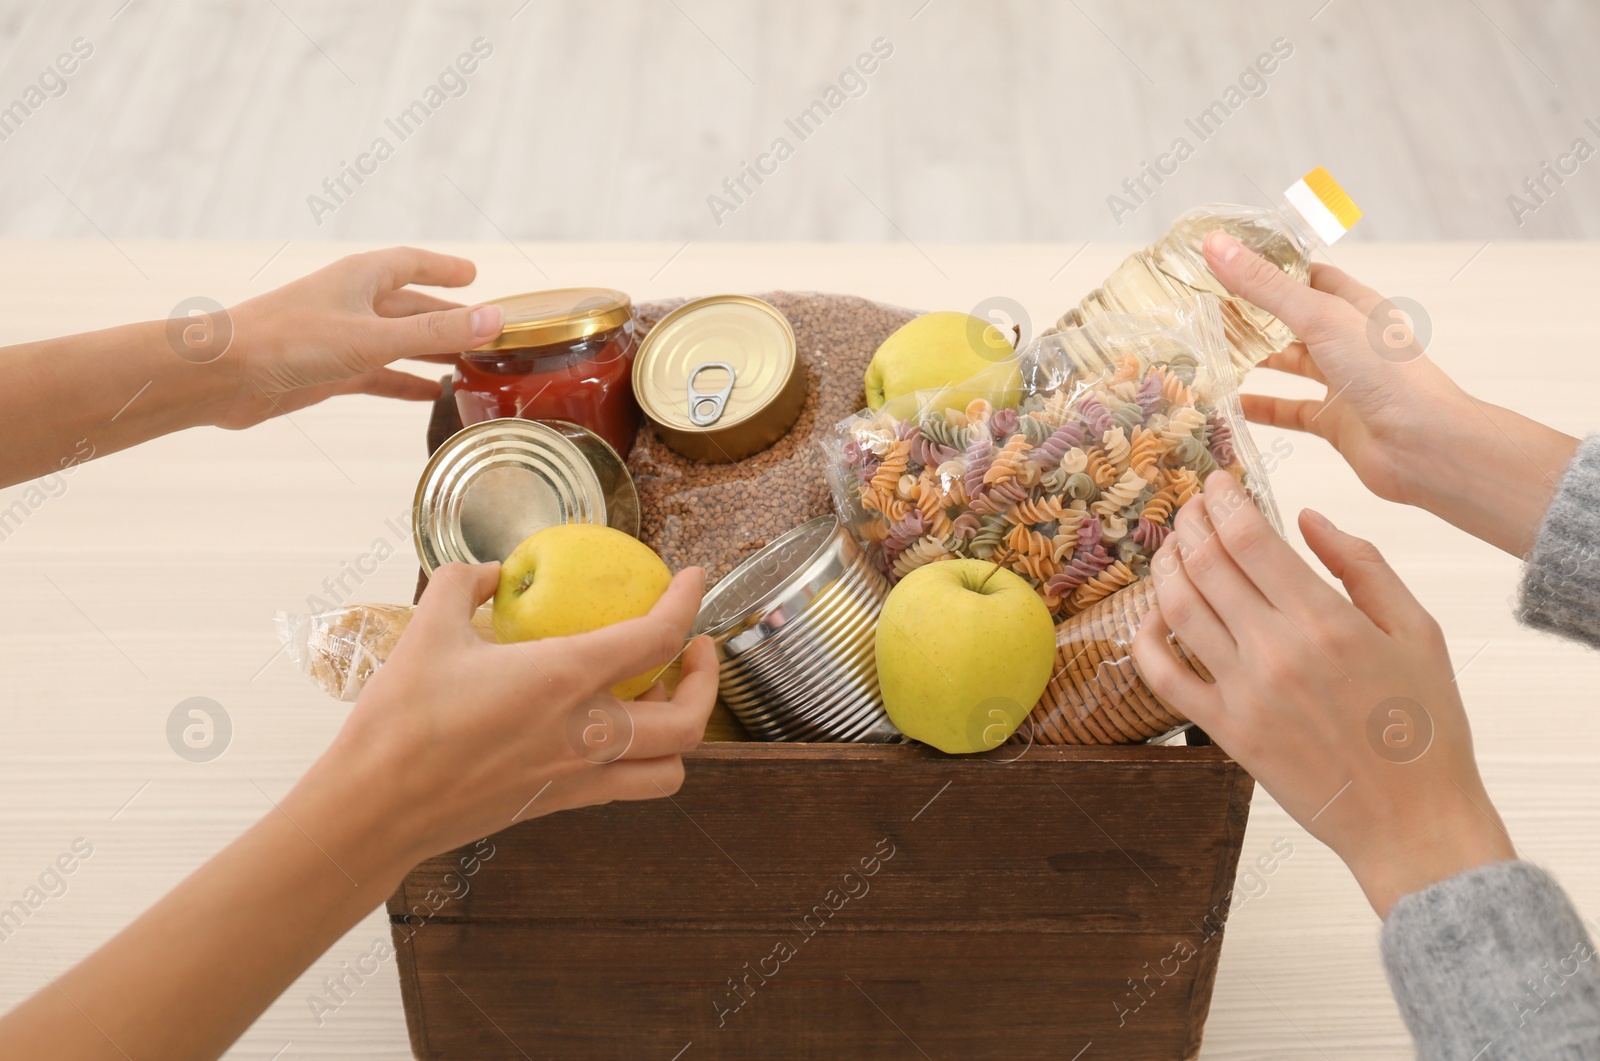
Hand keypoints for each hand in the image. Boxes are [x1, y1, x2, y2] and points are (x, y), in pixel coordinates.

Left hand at [210, 247, 504, 428]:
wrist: (224, 375)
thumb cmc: (289, 341)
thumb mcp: (373, 337)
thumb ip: (435, 331)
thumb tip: (493, 320)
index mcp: (361, 278)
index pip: (413, 263)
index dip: (444, 268)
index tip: (475, 276)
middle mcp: (352, 303)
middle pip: (411, 305)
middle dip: (447, 317)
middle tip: (485, 330)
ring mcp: (341, 338)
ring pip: (398, 342)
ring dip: (431, 352)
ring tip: (468, 366)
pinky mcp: (329, 371)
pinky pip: (379, 374)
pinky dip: (404, 383)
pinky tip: (428, 395)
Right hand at [322, 561, 718, 864]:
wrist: (376, 806)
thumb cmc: (401, 716)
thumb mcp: (429, 626)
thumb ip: (467, 583)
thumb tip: (495, 571)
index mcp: (564, 678)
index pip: (657, 637)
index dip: (687, 603)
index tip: (692, 580)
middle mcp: (587, 733)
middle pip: (688, 719)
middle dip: (707, 679)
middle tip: (694, 647)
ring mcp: (579, 776)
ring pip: (671, 767)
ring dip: (682, 730)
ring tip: (659, 697)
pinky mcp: (561, 804)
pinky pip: (628, 786)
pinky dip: (642, 759)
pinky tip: (611, 730)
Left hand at [1130, 471, 1515, 917]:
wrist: (1413, 822)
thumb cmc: (1425, 726)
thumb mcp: (1418, 631)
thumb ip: (1361, 565)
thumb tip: (1307, 518)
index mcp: (1326, 619)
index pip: (1248, 537)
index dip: (1222, 499)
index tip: (1217, 481)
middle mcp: (1275, 651)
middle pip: (1205, 563)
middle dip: (1191, 522)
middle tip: (1192, 505)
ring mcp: (1242, 693)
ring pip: (1177, 609)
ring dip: (1166, 567)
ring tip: (1172, 545)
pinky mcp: (1224, 731)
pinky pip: (1163, 675)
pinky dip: (1146, 637)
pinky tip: (1153, 614)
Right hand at [1204, 230, 1475, 502]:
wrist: (1424, 445)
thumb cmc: (1387, 373)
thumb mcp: (1320, 318)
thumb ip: (1266, 287)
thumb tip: (1216, 245)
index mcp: (1353, 305)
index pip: (1305, 274)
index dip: (1268, 265)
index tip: (1223, 260)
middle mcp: (1348, 340)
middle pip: (1291, 320)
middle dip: (1251, 315)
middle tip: (1203, 308)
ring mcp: (1341, 380)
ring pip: (1288, 364)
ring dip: (1253, 361)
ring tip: (1208, 355)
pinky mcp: (1333, 420)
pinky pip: (1288, 410)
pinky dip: (1259, 408)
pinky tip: (1229, 407)